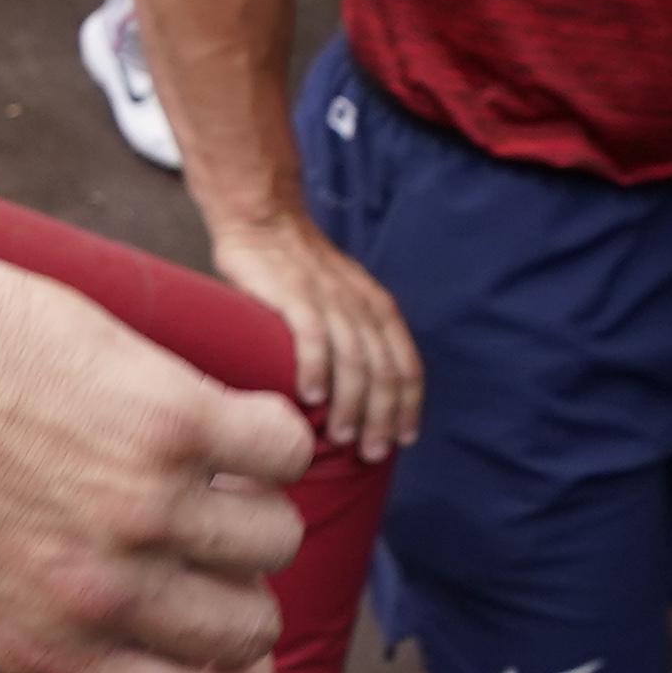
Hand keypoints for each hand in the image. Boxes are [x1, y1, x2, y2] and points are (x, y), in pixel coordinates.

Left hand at [0, 224, 314, 672]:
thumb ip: (9, 646)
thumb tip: (74, 664)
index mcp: (46, 654)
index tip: (225, 653)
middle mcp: (105, 595)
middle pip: (249, 628)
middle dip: (233, 588)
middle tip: (192, 537)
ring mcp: (144, 505)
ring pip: (276, 537)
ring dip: (248, 504)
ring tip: (194, 469)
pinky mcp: (168, 415)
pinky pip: (283, 446)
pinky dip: (264, 435)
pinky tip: (212, 417)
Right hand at [203, 204, 422, 460]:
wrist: (263, 219)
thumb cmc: (294, 267)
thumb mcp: (338, 299)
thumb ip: (348, 335)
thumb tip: (346, 392)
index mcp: (378, 308)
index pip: (406, 366)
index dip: (408, 406)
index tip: (403, 441)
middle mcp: (362, 306)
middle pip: (384, 372)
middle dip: (382, 417)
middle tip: (371, 453)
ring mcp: (330, 301)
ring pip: (354, 362)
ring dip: (351, 405)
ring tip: (341, 438)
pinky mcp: (296, 296)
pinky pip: (314, 339)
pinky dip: (316, 370)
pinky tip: (310, 398)